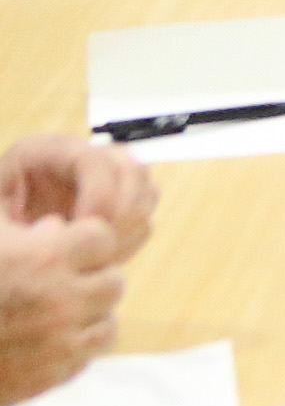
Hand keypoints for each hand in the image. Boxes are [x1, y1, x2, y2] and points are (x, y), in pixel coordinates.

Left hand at [0, 136, 152, 262]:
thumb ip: (17, 225)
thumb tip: (57, 228)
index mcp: (44, 151)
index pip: (95, 160)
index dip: (100, 196)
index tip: (82, 230)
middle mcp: (81, 155)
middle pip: (132, 170)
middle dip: (121, 212)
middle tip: (97, 247)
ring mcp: (103, 176)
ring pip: (145, 190)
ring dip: (130, 225)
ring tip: (100, 253)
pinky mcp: (114, 200)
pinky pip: (144, 212)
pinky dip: (131, 235)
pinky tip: (105, 254)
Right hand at [0, 210, 127, 405]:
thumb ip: (18, 229)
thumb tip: (56, 226)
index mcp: (43, 258)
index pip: (101, 237)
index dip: (80, 240)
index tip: (60, 247)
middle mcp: (60, 299)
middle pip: (112, 280)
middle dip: (89, 277)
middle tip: (57, 281)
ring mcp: (60, 340)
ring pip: (107, 320)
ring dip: (86, 315)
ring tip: (52, 311)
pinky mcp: (53, 374)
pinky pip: (86, 354)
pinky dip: (72, 346)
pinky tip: (42, 340)